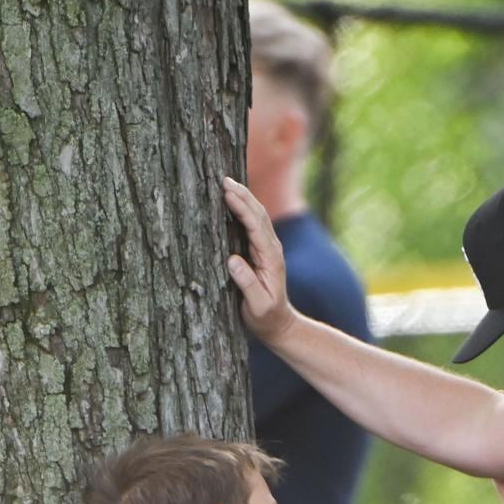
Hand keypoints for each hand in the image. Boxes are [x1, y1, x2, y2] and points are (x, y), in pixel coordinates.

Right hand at [221, 176, 299, 344]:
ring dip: (243, 198)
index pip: (256, 227)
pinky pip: (253, 224)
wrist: (279, 324)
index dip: (242, 208)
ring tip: (227, 182)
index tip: (228, 193)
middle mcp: (271, 249)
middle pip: (258, 215)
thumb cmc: (266, 317)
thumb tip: (233, 260)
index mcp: (271, 259)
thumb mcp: (257, 306)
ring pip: (257, 216)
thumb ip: (247, 284)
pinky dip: (243, 208)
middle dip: (242, 195)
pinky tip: (233, 199)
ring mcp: (268, 248)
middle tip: (224, 179)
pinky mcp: (261, 250)